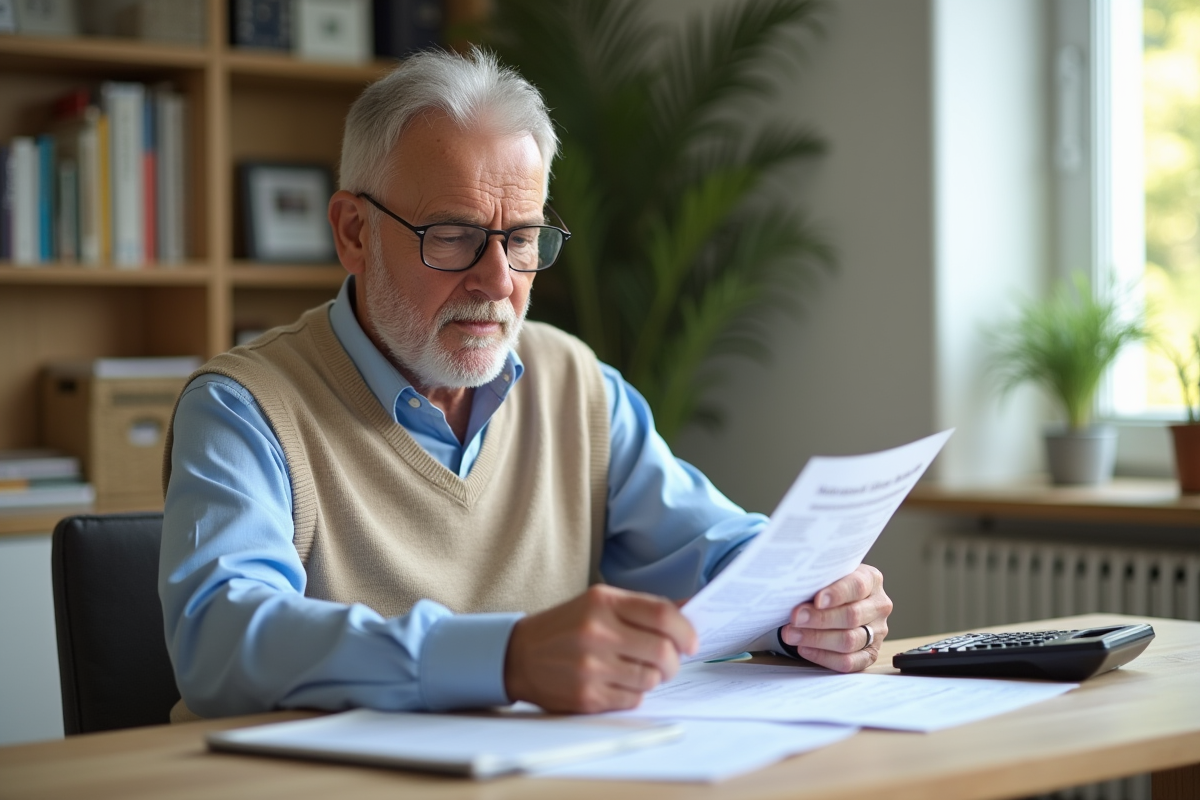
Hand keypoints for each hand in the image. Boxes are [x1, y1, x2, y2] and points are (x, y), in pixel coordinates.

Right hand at [504, 585, 697, 713]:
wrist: (517, 656)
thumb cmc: (565, 627)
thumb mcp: (598, 603)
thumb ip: (642, 607)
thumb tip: (690, 607)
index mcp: (603, 603)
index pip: (662, 615)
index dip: (685, 630)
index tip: (690, 641)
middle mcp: (597, 632)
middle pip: (663, 650)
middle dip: (674, 660)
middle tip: (669, 662)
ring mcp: (591, 667)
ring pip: (651, 678)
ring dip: (654, 678)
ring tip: (639, 670)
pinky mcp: (587, 696)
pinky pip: (633, 699)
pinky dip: (634, 693)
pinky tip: (618, 683)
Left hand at [779, 564, 891, 671]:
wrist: (835, 602)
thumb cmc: (829, 586)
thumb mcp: (828, 576)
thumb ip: (819, 581)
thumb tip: (796, 590)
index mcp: (871, 579)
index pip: (857, 586)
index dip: (837, 594)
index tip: (817, 600)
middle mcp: (879, 606)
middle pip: (852, 616)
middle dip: (820, 618)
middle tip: (795, 618)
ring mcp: (877, 632)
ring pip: (849, 641)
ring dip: (816, 639)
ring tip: (792, 634)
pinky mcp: (870, 654)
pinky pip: (849, 662)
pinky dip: (824, 656)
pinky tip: (804, 648)